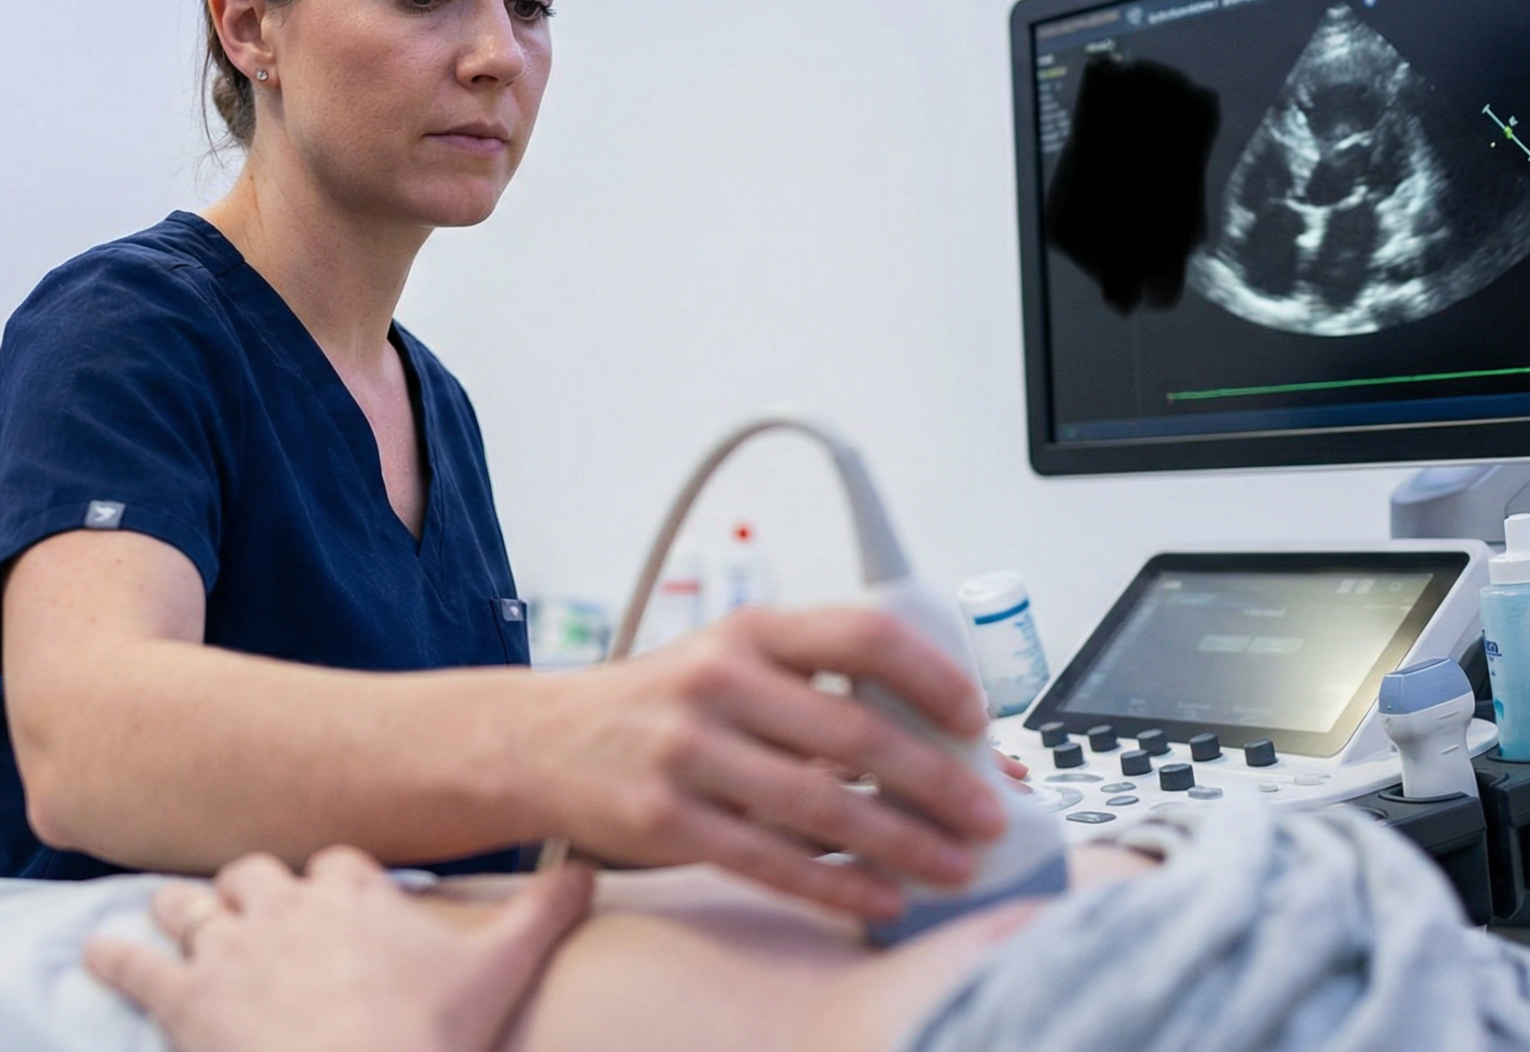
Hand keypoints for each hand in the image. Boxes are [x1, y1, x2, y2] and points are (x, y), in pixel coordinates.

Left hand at [86, 848, 594, 1051]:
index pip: (336, 861)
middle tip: (256, 907)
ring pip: (191, 904)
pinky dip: (112, 956)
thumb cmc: (428, 1039)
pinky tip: (98, 953)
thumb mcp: (498, 971)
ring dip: (185, 910)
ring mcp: (228, 948)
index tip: (339, 894)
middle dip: (255, 888)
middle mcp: (284, 904)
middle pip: (256, 871)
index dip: (336, 879)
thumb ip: (543, 913)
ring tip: (179, 916)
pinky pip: (132, 963)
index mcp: (353, 891)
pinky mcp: (181, 999)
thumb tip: (588, 869)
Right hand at [528, 605, 1004, 919]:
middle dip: (938, 782)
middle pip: (856, 733)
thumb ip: (816, 688)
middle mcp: (719, 682)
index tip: (976, 720)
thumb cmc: (661, 705)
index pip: (861, 636)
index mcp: (750, 632)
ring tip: (953, 866)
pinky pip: (771, 861)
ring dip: (903, 843)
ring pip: (822, 806)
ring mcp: (689, 753)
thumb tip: (938, 741)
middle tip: (987, 817)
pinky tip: (882, 897)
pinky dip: (837, 885)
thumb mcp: (730, 662)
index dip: (932, 677)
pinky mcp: (667, 820)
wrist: (542, 741)